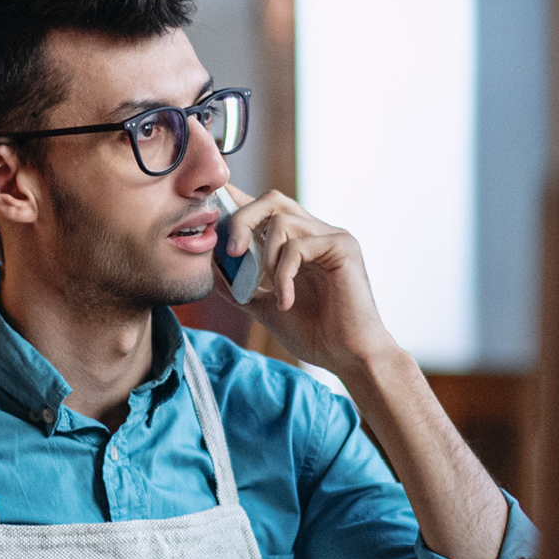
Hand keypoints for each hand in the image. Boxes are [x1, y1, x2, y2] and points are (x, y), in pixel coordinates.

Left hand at [221, 191, 401, 378]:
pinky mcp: (342, 247)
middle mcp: (317, 232)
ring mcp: (331, 237)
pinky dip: (283, 275)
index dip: (238, 204)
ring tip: (272, 291)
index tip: (212, 215)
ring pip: (281, 220)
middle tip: (232, 253)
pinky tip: (286, 301)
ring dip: (265, 258)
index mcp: (300, 241)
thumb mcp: (265, 307)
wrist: (348, 357)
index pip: (266, 207)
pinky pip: (297, 246)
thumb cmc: (315, 334)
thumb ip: (241, 286)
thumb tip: (210, 268)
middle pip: (271, 200)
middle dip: (242, 221)